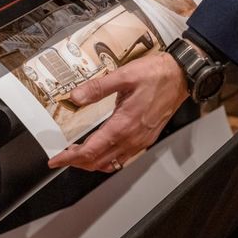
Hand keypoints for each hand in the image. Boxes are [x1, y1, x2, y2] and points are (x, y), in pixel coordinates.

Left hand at [47, 52, 187, 173]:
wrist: (181, 76)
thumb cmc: (156, 74)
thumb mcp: (124, 75)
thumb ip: (98, 88)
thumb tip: (76, 97)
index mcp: (123, 124)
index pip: (91, 150)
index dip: (70, 158)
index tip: (56, 159)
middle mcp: (132, 137)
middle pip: (98, 162)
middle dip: (77, 163)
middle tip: (63, 157)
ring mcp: (141, 140)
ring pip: (111, 163)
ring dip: (92, 163)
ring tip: (79, 156)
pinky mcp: (147, 138)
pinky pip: (124, 158)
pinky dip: (108, 160)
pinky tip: (103, 151)